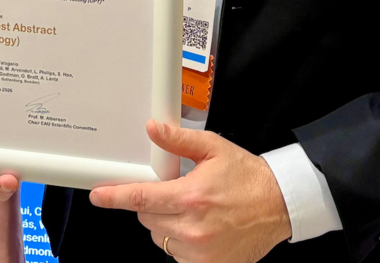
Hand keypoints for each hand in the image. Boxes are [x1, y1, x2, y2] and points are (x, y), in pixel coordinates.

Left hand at [89, 120, 291, 262]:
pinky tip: (198, 228)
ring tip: (191, 210)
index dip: (115, 197)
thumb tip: (152, 129)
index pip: (141, 199)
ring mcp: (201, 252)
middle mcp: (193, 228)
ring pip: (160, 238)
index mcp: (191, 197)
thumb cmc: (248, 177)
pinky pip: (177, 255)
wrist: (280, 205)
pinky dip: (180, 241)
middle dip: (152, 205)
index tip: (98, 196)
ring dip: (166, 224)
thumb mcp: (214, 149)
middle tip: (174, 192)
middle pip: (147, 219)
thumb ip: (178, 141)